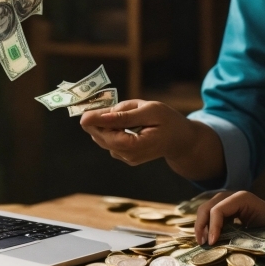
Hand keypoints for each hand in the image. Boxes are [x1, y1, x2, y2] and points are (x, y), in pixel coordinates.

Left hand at [80, 99, 224, 181]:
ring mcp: (128, 158)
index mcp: (139, 146)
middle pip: (104, 139)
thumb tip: (99, 116)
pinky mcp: (126, 156)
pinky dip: (109, 130)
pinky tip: (119, 121)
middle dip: (96, 123)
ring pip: (105, 140)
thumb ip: (124, 115)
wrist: (180, 138)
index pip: (110, 137)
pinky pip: (110, 141)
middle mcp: (131, 156)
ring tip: (114, 111)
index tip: (84, 114)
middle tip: (92, 107)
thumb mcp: (149, 111)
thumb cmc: (168, 120)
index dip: (96, 125)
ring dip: (103, 125)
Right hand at [194, 191, 264, 244]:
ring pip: (205, 210)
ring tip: (201, 243)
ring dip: (200, 225)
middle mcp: (232, 197)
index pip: (219, 208)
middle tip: (203, 244)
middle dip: (202, 224)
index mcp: (243, 198)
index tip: (212, 243)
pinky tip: (203, 241)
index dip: (213, 224)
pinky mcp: (224, 212)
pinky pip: (208, 216)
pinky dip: (204, 226)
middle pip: (207, 206)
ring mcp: (226, 203)